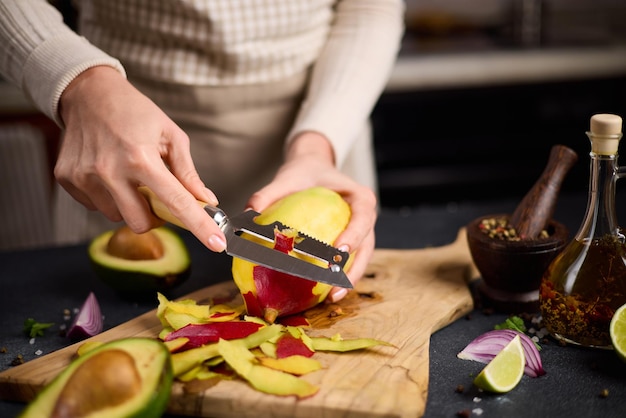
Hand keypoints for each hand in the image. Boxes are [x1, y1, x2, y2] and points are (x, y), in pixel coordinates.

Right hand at [55, 66, 226, 251]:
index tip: (216, 244)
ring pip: (118, 217)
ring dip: (130, 205)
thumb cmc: (134, 111)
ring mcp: (85, 176)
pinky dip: (108, 197)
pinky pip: (96, 206)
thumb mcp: (170, 135)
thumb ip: (187, 173)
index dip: (199, 226)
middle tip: (157, 195)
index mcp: (141, 158)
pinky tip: (109, 173)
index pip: (176, 202)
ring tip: (129, 176)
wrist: (88, 92)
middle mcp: (110, 170)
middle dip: (154, 217)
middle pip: (141, 223)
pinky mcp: (68, 179)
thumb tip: (206, 200)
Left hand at [246, 131, 376, 301]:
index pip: (363, 216)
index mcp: (360, 197)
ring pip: (361, 259)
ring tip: (331, 298)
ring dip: (348, 280)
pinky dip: (336, 277)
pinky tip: (320, 294)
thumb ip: (269, 193)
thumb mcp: (287, 178)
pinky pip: (347, 263)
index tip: (340, 250)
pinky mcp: (351, 244)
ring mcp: (361, 233)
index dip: (356, 234)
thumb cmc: (305, 174)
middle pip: (367, 245)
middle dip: (354, 268)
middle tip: (335, 285)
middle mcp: (365, 217)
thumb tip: (248, 213)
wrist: (312, 170)